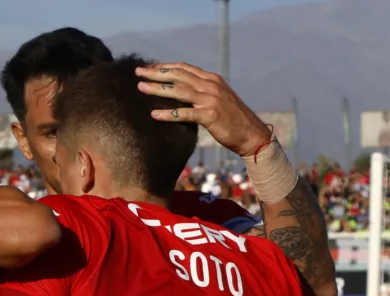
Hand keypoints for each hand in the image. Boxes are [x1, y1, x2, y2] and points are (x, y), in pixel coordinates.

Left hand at [136, 62, 269, 157]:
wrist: (251, 134)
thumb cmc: (233, 120)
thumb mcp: (218, 100)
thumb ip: (202, 93)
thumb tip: (183, 92)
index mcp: (212, 79)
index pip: (184, 68)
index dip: (165, 66)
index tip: (149, 67)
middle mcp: (210, 85)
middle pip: (178, 75)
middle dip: (156, 73)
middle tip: (138, 72)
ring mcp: (210, 99)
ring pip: (179, 90)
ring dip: (158, 88)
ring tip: (140, 88)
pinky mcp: (210, 115)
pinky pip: (185, 113)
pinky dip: (168, 113)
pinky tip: (154, 114)